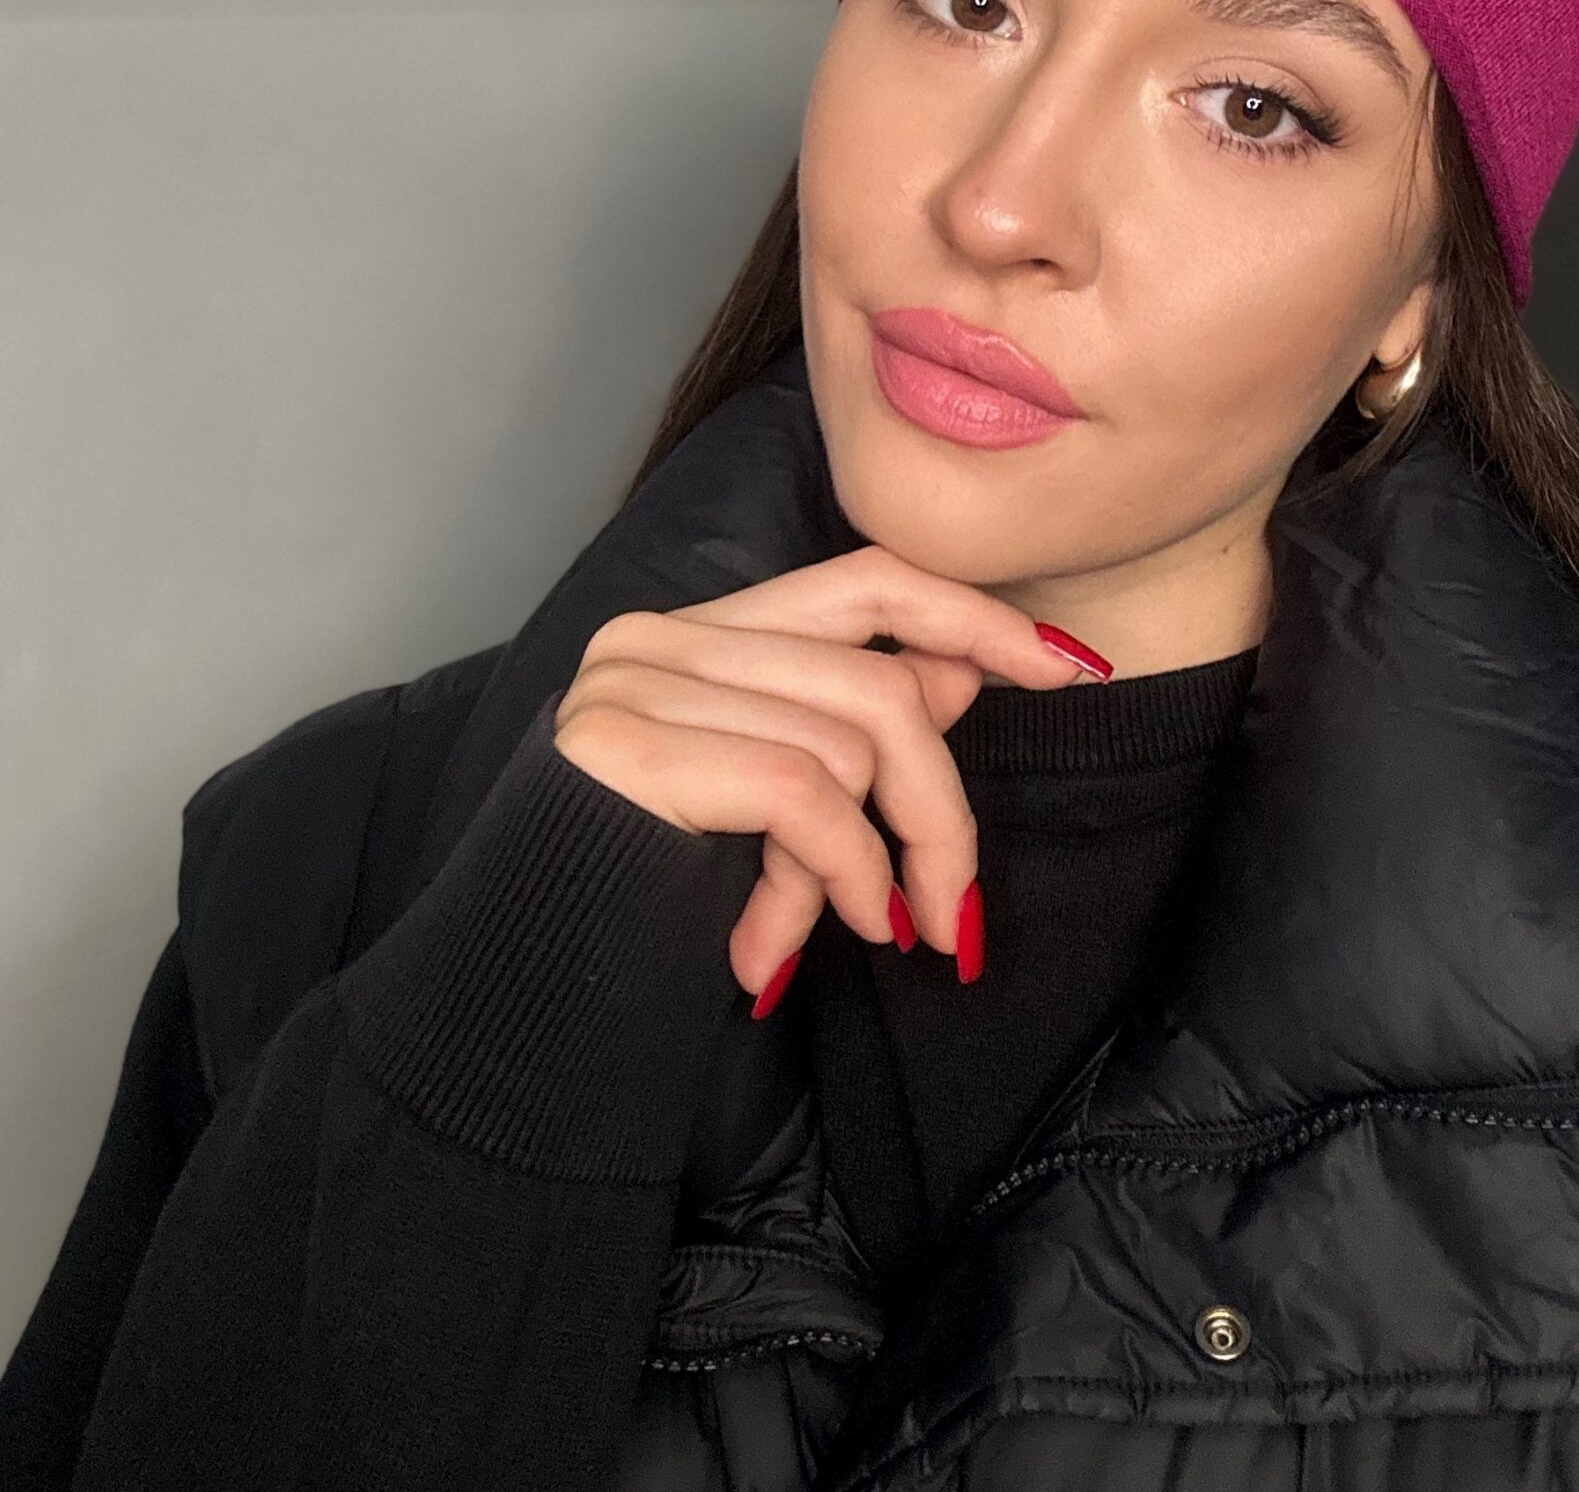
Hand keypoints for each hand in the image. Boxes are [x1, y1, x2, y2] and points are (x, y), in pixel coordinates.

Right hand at [550, 547, 1100, 1004]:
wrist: (517, 1000)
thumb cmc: (645, 911)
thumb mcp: (773, 814)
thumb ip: (853, 736)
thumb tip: (966, 669)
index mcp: (694, 636)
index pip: (865, 578)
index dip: (970, 616)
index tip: (1062, 667)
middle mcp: (659, 639)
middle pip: (877, 677)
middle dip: (942, 803)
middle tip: (954, 910)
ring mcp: (636, 684)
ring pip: (855, 738)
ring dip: (889, 858)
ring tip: (870, 932)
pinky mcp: (630, 747)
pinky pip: (806, 792)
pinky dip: (847, 871)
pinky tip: (832, 933)